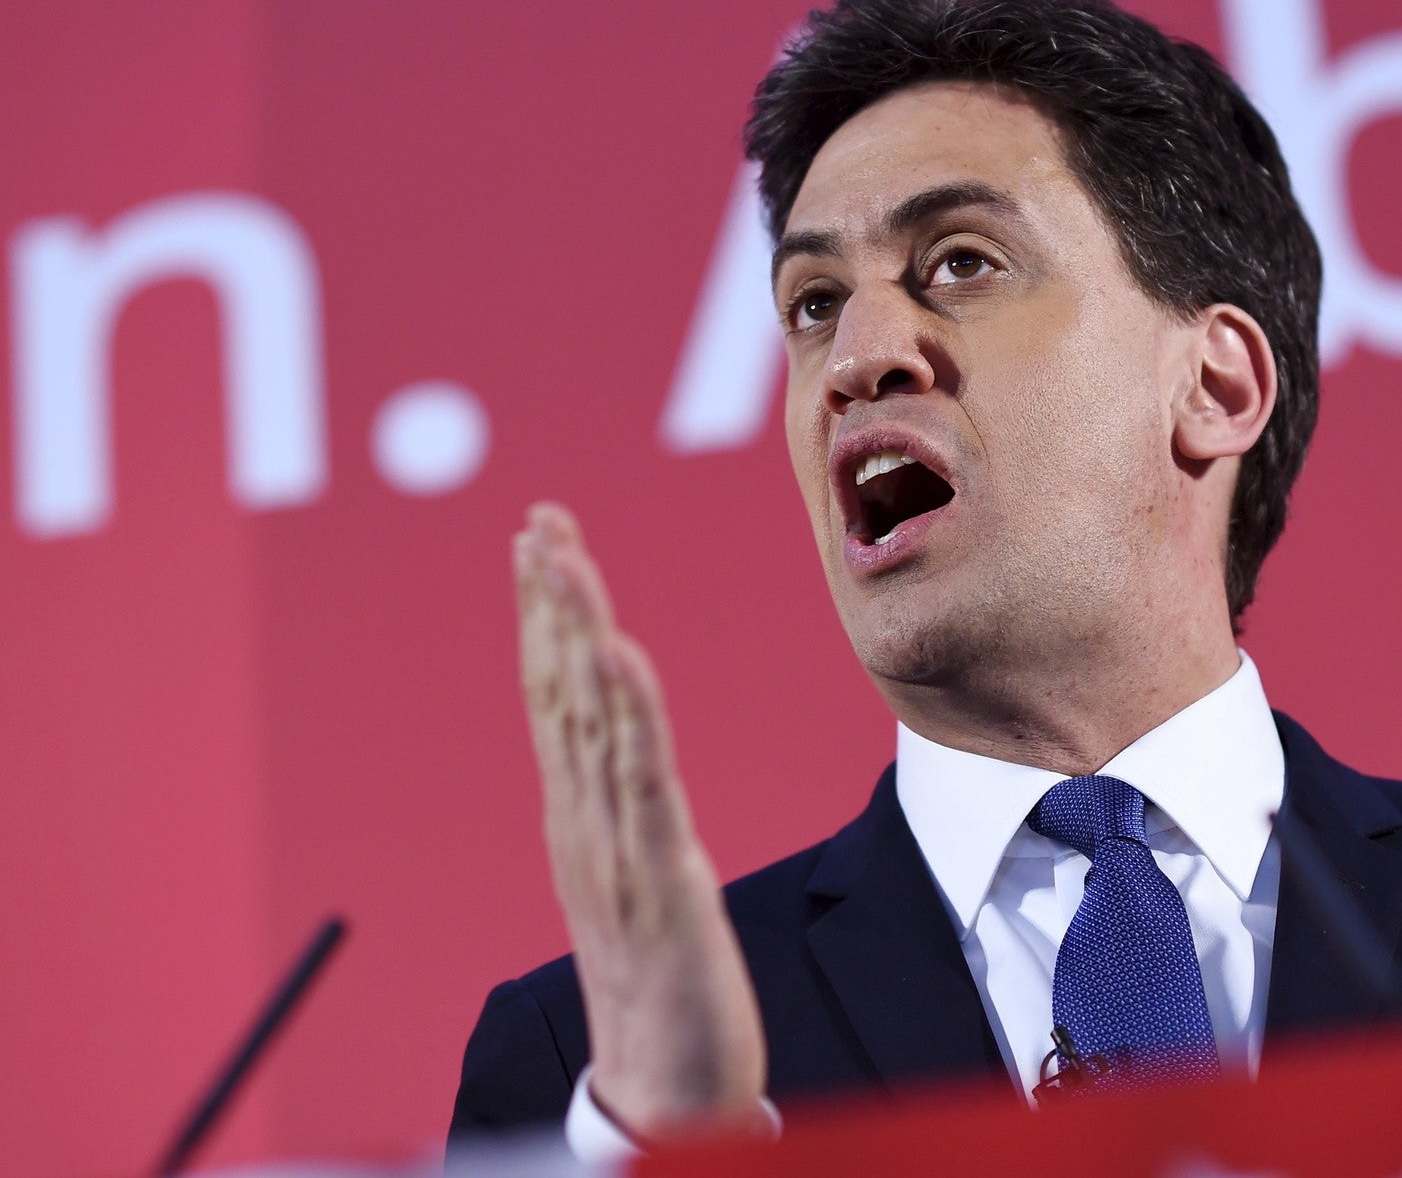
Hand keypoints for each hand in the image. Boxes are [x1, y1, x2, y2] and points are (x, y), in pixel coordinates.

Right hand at [514, 502, 767, 1137]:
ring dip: (576, 633)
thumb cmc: (658, 981)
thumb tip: (622, 748)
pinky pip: (642, 785)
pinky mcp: (661, 881)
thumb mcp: (634, 875)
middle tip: (540, 519)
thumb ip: (621, 808)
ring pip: (589, 723)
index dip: (544, 615)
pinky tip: (622, 653)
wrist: (665, 1082)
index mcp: (579, 815)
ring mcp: (614, 849)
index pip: (554, 695)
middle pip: (559, 693)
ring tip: (565, 557)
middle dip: (550, 600)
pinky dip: (629, 715)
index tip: (537, 536)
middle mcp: (583, 821)